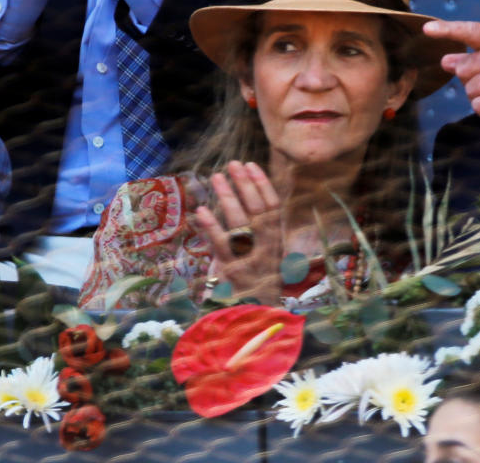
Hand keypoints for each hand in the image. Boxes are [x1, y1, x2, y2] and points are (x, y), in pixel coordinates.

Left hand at [195, 161, 283, 301]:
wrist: (257, 316)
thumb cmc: (260, 284)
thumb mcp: (268, 256)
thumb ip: (261, 232)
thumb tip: (248, 201)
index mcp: (277, 240)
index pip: (273, 206)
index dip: (262, 184)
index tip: (251, 164)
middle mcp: (268, 246)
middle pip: (258, 208)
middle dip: (245, 184)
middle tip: (232, 164)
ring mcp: (251, 258)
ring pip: (240, 222)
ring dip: (228, 197)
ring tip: (216, 177)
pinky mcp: (232, 271)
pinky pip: (222, 245)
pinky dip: (212, 227)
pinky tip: (202, 211)